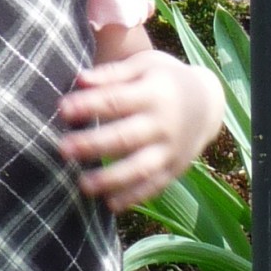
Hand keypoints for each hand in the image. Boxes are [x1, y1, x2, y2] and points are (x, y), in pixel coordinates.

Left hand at [57, 47, 224, 211]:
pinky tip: (110, 204)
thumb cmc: (166, 79)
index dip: (88, 105)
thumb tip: (79, 79)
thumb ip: (113, 73)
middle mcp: (164, 123)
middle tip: (62, 149)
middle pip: (125, 137)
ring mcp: (171, 149)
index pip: (116, 101)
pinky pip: (154, 186)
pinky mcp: (175, 168)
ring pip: (140, 168)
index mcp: (155, 93)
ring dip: (111, 179)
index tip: (61, 109)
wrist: (209, 103)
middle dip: (93, 144)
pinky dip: (133, 197)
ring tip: (82, 185)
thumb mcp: (145, 65)